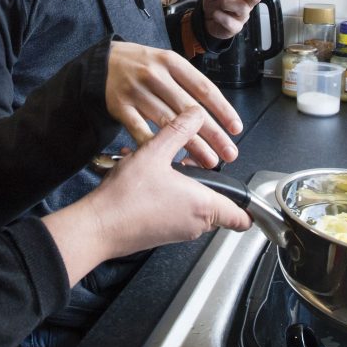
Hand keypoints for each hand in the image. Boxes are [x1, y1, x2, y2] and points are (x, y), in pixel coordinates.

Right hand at [44, 107, 252, 281]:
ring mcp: (177, 231)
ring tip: (157, 163)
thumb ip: (179, 130)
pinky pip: (174, 211)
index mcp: (202, 206)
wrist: (98, 227)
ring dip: (181, 183)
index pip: (241, 216)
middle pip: (215, 204)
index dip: (248, 205)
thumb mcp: (155, 152)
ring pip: (192, 205)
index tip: (248, 194)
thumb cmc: (127, 197)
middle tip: (188, 160)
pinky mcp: (160, 233)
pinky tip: (144, 175)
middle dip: (203, 179)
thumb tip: (196, 114)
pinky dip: (166, 193)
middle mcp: (194, 224)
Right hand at [104, 42, 241, 167]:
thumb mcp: (165, 63)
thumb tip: (214, 114)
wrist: (101, 63)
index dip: (222, 110)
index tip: (235, 128)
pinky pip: (141, 131)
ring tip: (209, 160)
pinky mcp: (120, 107)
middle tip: (228, 152)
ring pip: (169, 123)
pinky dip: (156, 147)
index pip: (203, 88)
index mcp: (171, 62)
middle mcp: (155, 75)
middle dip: (213, 133)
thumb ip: (186, 83)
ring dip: (192, 145)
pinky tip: (171, 160)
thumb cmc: (140, 66)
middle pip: (190, 109)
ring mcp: (136, 91)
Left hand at [202, 0, 262, 40]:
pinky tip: (215, 14)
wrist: (208, 21)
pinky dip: (222, 17)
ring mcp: (241, 17)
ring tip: (221, 2)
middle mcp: (245, 5)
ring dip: (230, 3)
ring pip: (243, 8)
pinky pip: (232, 23)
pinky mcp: (234, 28)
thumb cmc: (216, 5)